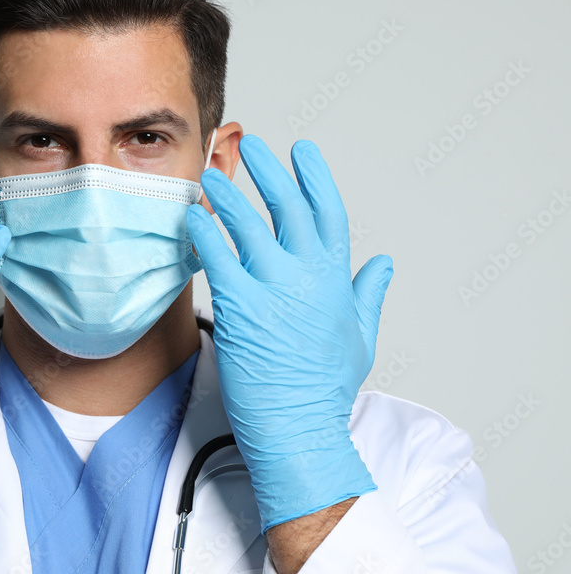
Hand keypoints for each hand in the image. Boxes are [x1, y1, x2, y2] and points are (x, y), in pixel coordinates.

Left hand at [186, 135, 392, 532]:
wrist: (299, 430)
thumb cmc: (324, 389)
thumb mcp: (361, 337)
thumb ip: (369, 293)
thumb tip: (384, 262)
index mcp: (337, 280)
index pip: (329, 213)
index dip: (315, 177)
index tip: (302, 150)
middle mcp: (308, 278)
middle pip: (288, 208)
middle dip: (270, 171)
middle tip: (251, 144)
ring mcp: (274, 291)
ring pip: (249, 226)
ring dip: (228, 195)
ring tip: (209, 174)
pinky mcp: (241, 308)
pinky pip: (217, 258)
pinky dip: (203, 233)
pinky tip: (190, 216)